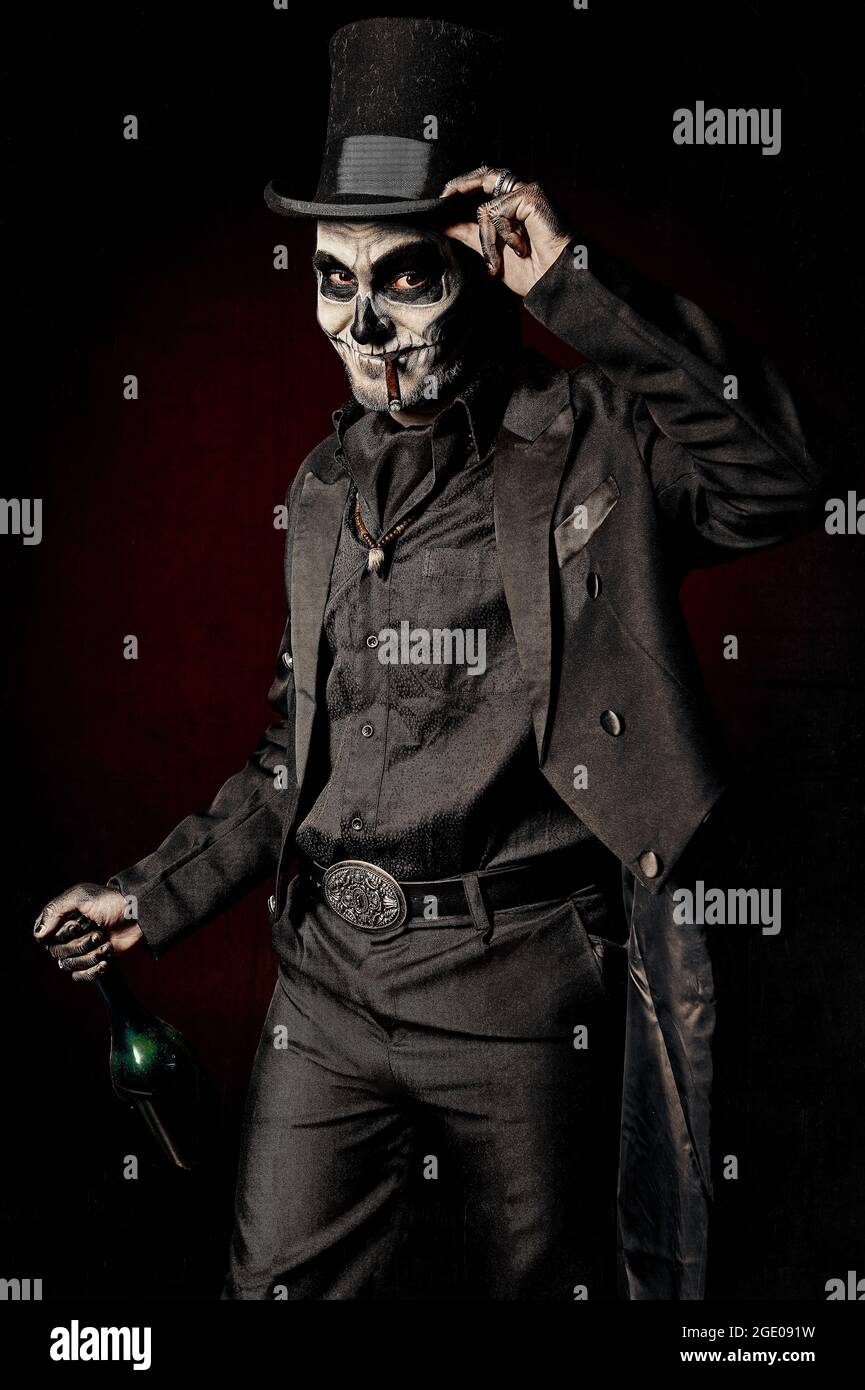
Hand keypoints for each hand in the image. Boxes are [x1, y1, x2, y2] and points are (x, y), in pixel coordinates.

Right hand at [34, 883, 143, 982]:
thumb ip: (55, 910)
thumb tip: (38, 935)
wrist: (138, 915)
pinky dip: (92, 971)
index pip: (46, 937)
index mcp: (62, 919)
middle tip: (99, 934)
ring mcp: (81, 949)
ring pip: (70, 965)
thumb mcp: (81, 896)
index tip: (77, 924)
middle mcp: (68, 935)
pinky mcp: (93, 961)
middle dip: (80, 945)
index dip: (62, 934)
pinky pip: (80, 976)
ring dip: (90, 956)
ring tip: (107, 945)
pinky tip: (105, 962)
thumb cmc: (111, 902)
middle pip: (58, 953)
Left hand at [439, 165, 571, 297]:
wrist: (554, 282)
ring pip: (487, 206)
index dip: (460, 188)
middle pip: (483, 175)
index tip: (440, 203)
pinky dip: (503, 236)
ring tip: (498, 260)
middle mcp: (521, 193)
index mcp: (513, 203)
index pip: (482, 184)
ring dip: (486, 238)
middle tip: (442, 200)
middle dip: (459, 187)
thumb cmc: (533, 271)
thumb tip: (443, 224)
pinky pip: (498, 212)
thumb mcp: (491, 250)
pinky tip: (520, 249)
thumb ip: (468, 233)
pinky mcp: (531, 195)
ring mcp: (527, 192)